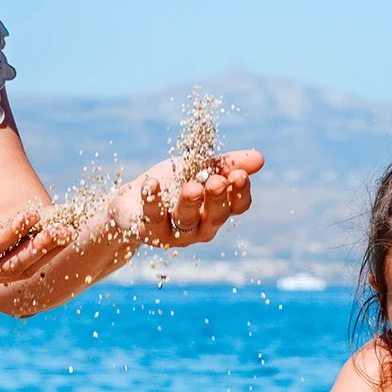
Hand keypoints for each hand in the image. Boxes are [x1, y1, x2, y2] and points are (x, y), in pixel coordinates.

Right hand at [0, 199, 73, 289]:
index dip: (11, 233)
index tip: (32, 214)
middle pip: (9, 266)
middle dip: (38, 248)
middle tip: (63, 230)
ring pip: (17, 273)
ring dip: (44, 254)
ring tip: (66, 234)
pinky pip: (16, 272)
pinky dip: (37, 258)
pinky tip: (55, 241)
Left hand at [112, 149, 264, 248]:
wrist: (130, 202)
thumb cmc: (171, 185)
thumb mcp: (199, 168)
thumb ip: (227, 164)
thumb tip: (260, 158)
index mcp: (217, 209)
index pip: (238, 206)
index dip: (240, 193)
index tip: (239, 175)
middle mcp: (201, 226)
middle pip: (216, 215)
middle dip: (217, 198)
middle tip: (217, 181)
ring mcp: (176, 233)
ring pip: (187, 220)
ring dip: (190, 202)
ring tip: (191, 187)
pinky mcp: (150, 232)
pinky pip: (153, 218)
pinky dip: (153, 200)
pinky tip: (152, 183)